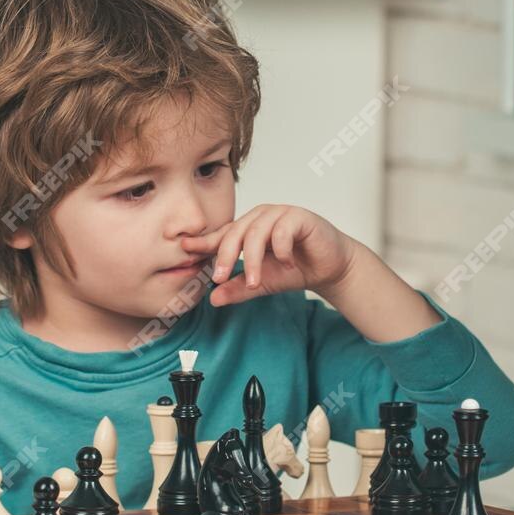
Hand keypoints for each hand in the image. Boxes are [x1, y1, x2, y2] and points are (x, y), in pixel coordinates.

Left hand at [183, 205, 356, 306]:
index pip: (222, 234)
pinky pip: (282, 230)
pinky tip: (288, 264)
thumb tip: (213, 300)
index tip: (184, 248)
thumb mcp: (262, 282)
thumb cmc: (295, 269)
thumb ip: (238, 288)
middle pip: (235, 232)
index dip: (203, 242)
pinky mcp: (299, 217)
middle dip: (225, 256)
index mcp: (248, 229)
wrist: (329, 268)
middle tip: (220, 278)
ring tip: (255, 282)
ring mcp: (280, 214)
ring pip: (256, 232)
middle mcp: (260, 218)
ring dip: (253, 260)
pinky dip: (281, 250)